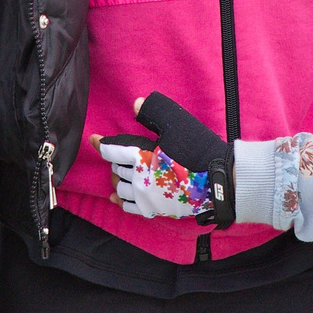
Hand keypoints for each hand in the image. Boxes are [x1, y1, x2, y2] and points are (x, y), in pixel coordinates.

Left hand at [99, 91, 233, 225]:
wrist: (220, 181)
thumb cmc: (199, 150)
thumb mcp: (178, 122)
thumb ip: (155, 110)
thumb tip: (137, 103)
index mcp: (140, 156)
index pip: (111, 149)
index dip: (100, 143)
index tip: (92, 138)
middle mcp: (138, 178)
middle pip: (116, 168)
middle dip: (114, 160)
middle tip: (119, 154)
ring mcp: (146, 196)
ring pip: (120, 187)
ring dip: (118, 178)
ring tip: (121, 172)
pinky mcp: (155, 209)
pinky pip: (129, 207)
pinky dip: (120, 200)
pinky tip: (116, 197)